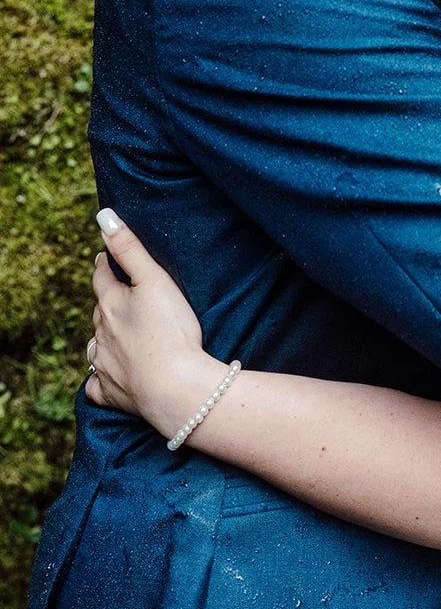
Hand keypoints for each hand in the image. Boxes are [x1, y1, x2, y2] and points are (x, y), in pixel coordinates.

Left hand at [86, 210, 222, 437]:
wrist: (175, 386)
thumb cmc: (171, 330)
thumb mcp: (154, 280)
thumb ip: (130, 249)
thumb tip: (104, 216)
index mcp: (111, 304)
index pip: (101, 277)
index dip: (104, 265)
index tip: (104, 258)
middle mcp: (101, 333)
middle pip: (99, 310)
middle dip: (106, 300)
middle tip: (117, 294)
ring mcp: (104, 364)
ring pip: (97, 345)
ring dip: (104, 336)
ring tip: (116, 332)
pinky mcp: (111, 392)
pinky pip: (97, 384)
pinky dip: (100, 378)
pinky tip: (106, 376)